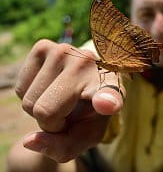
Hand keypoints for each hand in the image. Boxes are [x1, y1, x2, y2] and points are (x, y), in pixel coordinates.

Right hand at [15, 39, 123, 162]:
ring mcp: (66, 50)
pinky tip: (49, 87)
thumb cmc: (88, 113)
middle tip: (68, 112)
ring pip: (28, 101)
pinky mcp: (43, 46)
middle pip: (45, 111)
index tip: (108, 105)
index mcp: (112, 88)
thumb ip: (62, 147)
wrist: (83, 84)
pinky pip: (20, 88)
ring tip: (60, 99)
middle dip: (50, 123)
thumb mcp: (85, 136)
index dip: (107, 101)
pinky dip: (29, 95)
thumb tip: (30, 140)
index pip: (109, 94)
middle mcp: (90, 64)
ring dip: (39, 109)